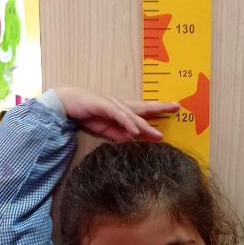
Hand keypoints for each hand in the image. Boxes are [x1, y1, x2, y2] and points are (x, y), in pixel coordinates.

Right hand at [53, 86, 178, 142]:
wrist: (66, 104)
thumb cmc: (86, 115)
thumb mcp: (107, 131)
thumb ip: (120, 135)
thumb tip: (134, 139)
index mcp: (123, 110)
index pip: (144, 110)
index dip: (159, 110)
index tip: (174, 109)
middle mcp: (121, 105)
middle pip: (144, 106)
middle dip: (160, 107)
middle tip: (176, 107)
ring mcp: (113, 104)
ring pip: (133, 115)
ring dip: (145, 125)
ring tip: (158, 135)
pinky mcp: (103, 105)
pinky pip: (118, 116)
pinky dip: (127, 123)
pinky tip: (135, 131)